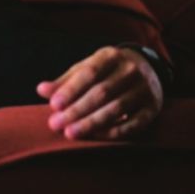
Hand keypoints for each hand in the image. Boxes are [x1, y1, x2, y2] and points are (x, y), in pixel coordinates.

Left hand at [36, 46, 162, 139]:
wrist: (147, 68)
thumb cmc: (106, 70)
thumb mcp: (86, 68)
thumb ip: (65, 80)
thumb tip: (41, 90)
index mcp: (111, 56)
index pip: (89, 74)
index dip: (71, 90)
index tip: (53, 105)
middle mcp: (131, 70)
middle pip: (101, 93)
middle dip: (76, 110)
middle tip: (56, 124)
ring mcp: (145, 89)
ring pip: (116, 109)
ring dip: (91, 123)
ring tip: (70, 133)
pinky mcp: (153, 107)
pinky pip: (134, 123)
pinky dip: (114, 131)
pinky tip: (95, 136)